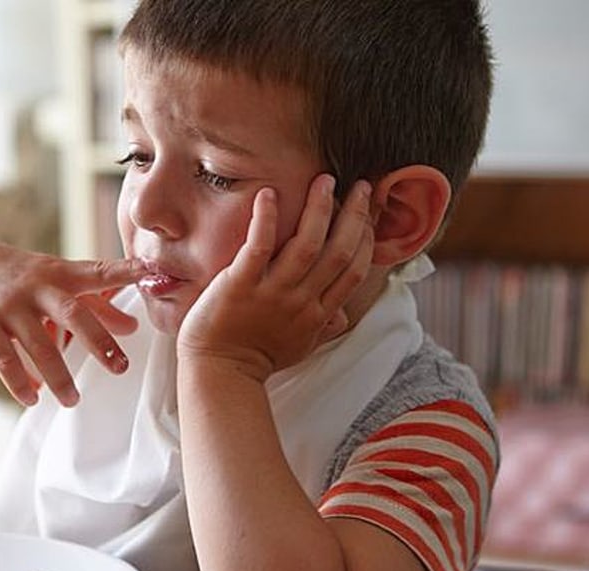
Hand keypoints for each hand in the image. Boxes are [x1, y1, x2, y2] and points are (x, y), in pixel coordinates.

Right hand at [0, 238, 148, 405]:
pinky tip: (32, 400)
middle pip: (72, 314)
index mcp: (60, 273)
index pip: (98, 271)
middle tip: (120, 367)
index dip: (125, 271)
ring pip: (38, 345)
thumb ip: (95, 302)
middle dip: (98, 341)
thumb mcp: (56, 279)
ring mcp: (9, 306)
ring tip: (73, 401)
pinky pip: (4, 358)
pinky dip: (19, 381)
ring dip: (58, 377)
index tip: (152, 272)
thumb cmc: (19, 274)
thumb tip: (134, 326)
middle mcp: (37, 288)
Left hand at [176, 175, 374, 381]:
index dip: (366, 239)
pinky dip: (265, 218)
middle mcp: (301, 301)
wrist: (220, 373)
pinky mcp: (240, 284)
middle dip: (354, 215)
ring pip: (307, 244)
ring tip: (325, 180)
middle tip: (359, 186)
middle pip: (339, 251)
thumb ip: (323, 327)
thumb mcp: (300, 347)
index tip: (368, 214)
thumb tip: (345, 316)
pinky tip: (268, 193)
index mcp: (318, 314)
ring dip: (319, 208)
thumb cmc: (257, 359)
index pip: (354, 270)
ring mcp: (272, 292)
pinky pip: (259, 246)